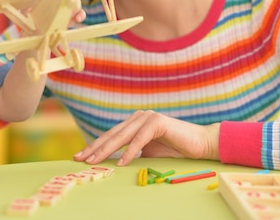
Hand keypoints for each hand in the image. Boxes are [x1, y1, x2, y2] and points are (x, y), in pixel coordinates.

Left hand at [73, 110, 219, 165]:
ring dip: (107, 150)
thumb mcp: (147, 152)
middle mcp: (138, 117)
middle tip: (80, 158)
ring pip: (122, 136)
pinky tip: (121, 162)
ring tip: (94, 161)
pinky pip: (140, 139)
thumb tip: (112, 162)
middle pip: (112, 135)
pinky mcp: (158, 122)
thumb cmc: (174, 149)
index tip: (80, 156)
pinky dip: (130, 151)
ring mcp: (147, 117)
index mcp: (134, 123)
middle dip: (95, 148)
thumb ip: (131, 152)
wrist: (199, 144)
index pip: (110, 136)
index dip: (95, 146)